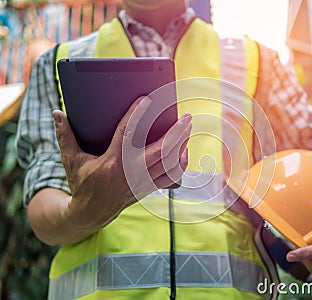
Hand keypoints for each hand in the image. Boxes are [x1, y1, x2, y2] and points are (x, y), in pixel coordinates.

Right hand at [53, 96, 191, 230]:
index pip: (127, 134)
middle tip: (186, 116)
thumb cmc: (81, 182)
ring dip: (182, 145)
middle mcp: (130, 173)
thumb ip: (65, 136)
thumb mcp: (71, 159)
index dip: (137, 115)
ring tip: (188, 128)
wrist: (90, 212)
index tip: (147, 99)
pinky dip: (180, 165)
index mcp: (111, 162)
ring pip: (169, 164)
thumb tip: (57, 113)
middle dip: (176, 132)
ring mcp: (142, 182)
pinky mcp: (148, 189)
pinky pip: (171, 178)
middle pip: (160, 151)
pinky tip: (184, 151)